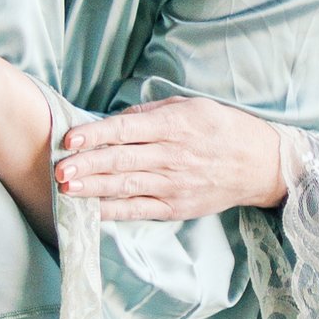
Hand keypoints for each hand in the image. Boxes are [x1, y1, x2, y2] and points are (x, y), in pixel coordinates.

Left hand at [54, 98, 288, 218]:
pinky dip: (112, 211)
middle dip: (87, 165)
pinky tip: (89, 211)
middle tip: (58, 168)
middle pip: (122, 160)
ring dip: (93, 189)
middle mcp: (174, 156)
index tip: (69, 138)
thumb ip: (149, 113)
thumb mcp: (190, 107)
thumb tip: (112, 120)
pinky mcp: (175, 208)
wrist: (261, 164)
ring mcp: (174, 185)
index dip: (96, 134)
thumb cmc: (222, 129)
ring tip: (65, 189)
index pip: (127, 130)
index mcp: (176, 125)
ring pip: (126, 186)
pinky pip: (138, 210)